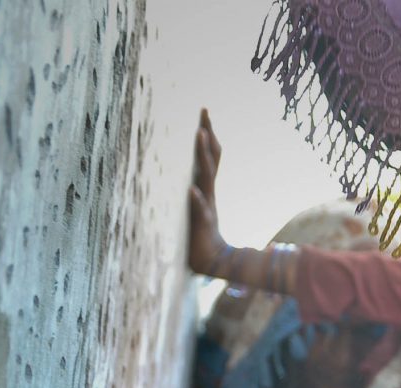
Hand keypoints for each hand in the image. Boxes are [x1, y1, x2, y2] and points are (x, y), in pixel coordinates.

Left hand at [187, 109, 226, 276]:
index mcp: (207, 189)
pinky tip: (192, 191)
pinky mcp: (203, 226)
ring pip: (206, 178)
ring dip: (204, 156)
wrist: (212, 264)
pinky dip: (197, 200)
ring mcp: (207, 208)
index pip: (211, 156)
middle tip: (204, 113)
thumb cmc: (200, 237)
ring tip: (200, 135)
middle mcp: (209, 194)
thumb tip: (188, 176)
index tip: (204, 110)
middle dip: (207, 135)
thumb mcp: (198, 208)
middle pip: (211, 159)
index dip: (208, 134)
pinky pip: (200, 211)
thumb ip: (196, 192)